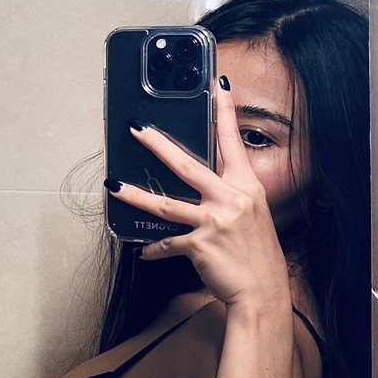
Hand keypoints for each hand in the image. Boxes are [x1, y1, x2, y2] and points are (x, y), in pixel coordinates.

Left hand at [111, 79, 289, 307]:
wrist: (262, 291)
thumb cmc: (258, 256)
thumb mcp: (252, 217)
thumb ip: (230, 197)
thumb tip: (204, 189)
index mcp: (246, 187)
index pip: (232, 142)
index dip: (226, 113)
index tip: (218, 86)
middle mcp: (230, 199)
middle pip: (186, 165)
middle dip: (158, 145)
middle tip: (137, 129)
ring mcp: (214, 221)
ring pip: (165, 204)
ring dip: (136, 195)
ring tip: (114, 186)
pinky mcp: (199, 245)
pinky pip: (167, 244)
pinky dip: (154, 250)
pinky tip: (145, 252)